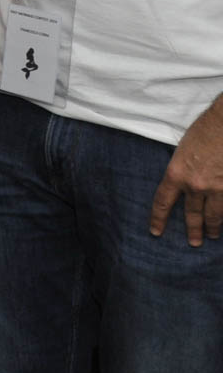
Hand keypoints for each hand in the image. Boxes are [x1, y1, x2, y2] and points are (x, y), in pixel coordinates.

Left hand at [150, 98, 222, 245]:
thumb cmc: (205, 130)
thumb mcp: (183, 150)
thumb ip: (182, 169)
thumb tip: (184, 183)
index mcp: (177, 174)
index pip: (163, 202)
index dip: (158, 218)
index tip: (156, 231)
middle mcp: (196, 185)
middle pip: (192, 214)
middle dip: (193, 230)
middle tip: (194, 242)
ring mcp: (219, 188)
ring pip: (216, 214)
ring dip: (214, 227)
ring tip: (213, 236)